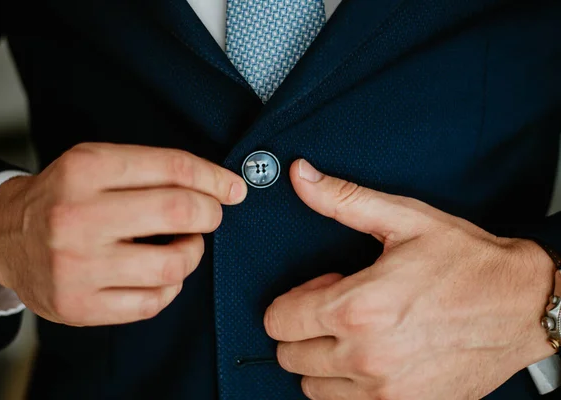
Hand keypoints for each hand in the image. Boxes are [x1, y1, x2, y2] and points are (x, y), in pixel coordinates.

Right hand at [0, 143, 246, 325]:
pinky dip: (170, 285)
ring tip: (183, 245)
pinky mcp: (80, 306)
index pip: (172, 167)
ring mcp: (77, 266)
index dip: (214, 178)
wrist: (7, 237)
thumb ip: (156, 169)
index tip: (234, 189)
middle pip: (179, 211)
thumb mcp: (98, 163)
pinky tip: (158, 273)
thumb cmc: (66, 197)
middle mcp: (78, 216)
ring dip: (193, 252)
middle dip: (210, 214)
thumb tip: (226, 188)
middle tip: (208, 216)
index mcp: (85, 169)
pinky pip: (155, 301)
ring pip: (174, 263)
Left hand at [264, 159, 555, 399]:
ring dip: (323, 360)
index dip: (295, 299)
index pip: (276, 320)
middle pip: (289, 355)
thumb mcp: (403, 219)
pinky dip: (347, 386)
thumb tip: (300, 175)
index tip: (325, 288)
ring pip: (312, 386)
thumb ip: (341, 199)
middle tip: (342, 308)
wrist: (526, 306)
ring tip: (359, 333)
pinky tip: (374, 357)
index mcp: (356, 309)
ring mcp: (385, 392)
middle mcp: (365, 357)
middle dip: (304, 328)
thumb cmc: (468, 262)